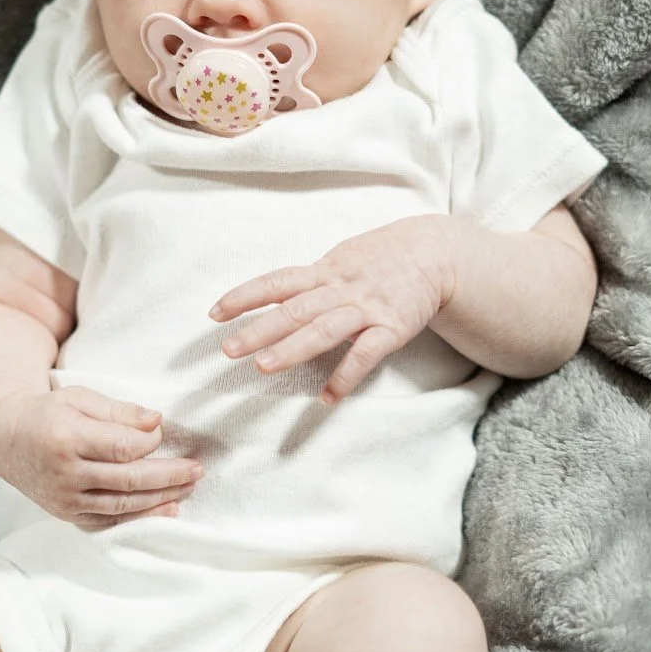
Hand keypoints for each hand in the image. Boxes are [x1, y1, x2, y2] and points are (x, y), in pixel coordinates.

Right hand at [0, 385, 203, 529]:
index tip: (161, 433)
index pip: (121, 446)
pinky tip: (166, 511)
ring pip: (123, 505)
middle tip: (197, 470)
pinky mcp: (68, 515)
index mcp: (66, 439)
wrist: (7, 440)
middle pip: (128, 479)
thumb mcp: (79, 398)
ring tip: (189, 488)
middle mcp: (65, 474)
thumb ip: (118, 410)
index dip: (149, 442)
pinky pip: (110, 522)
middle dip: (168, 476)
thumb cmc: (48, 413)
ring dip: (161, 499)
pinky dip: (140, 520)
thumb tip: (157, 421)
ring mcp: (66, 500)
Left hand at [208, 215, 455, 403]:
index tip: (215, 314)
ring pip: (324, 329)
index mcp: (324, 271)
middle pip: (294, 309)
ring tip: (263, 368)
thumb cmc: (381, 259)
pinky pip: (366, 354)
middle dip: (259, 330)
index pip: (277, 282)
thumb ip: (311, 280)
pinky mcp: (393, 328)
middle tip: (229, 350)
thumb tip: (274, 294)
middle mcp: (341, 288)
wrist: (435, 253)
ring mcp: (367, 308)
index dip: (244, 296)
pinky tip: (327, 398)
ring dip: (293, 349)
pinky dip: (346, 375)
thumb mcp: (342, 259)